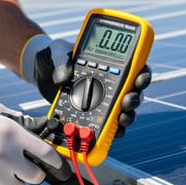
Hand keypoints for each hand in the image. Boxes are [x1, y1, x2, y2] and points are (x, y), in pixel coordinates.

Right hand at [0, 97, 65, 184]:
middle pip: (35, 176)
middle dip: (32, 173)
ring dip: (13, 183)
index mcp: (12, 133)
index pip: (46, 154)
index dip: (55, 162)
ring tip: (0, 172)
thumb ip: (18, 121)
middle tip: (22, 169)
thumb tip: (38, 128)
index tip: (56, 166)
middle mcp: (4, 154)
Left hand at [20, 34, 151, 137]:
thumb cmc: (55, 56)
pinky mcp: (92, 115)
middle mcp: (111, 83)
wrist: (42, 71)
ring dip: (126, 117)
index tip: (139, 80)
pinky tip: (107, 133)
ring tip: (120, 119)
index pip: (135, 68)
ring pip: (123, 112)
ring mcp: (103, 101)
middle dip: (134, 99)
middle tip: (126, 102)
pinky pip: (106, 125)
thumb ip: (62, 60)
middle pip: (133, 93)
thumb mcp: (58, 51)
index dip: (143, 74)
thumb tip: (63, 77)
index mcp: (110, 64)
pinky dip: (109, 131)